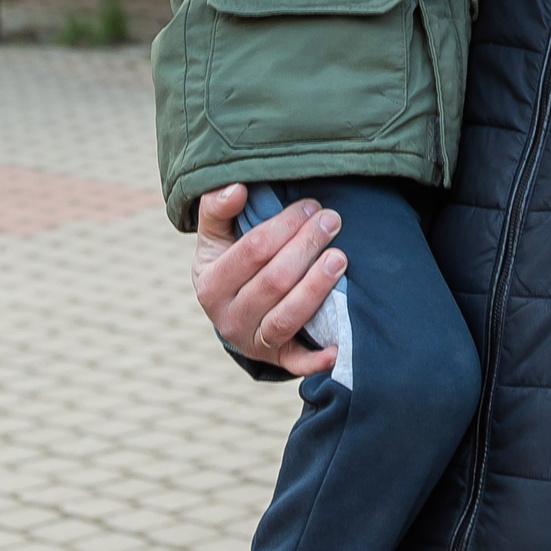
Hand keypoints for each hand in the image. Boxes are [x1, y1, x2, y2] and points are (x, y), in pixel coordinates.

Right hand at [192, 185, 342, 377]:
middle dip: (306, 247)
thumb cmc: (229, 260)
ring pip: (287, 317)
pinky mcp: (276, 359)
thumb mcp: (215, 236)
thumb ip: (216, 208)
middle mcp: (228, 318)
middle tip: (332, 220)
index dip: (284, 226)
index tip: (310, 205)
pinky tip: (338, 348)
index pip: (251, 251)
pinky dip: (316, 359)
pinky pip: (296, 362)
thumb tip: (235, 188)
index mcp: (210, 284)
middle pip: (274, 281)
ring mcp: (252, 342)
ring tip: (340, 258)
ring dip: (316, 287)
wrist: (232, 307)